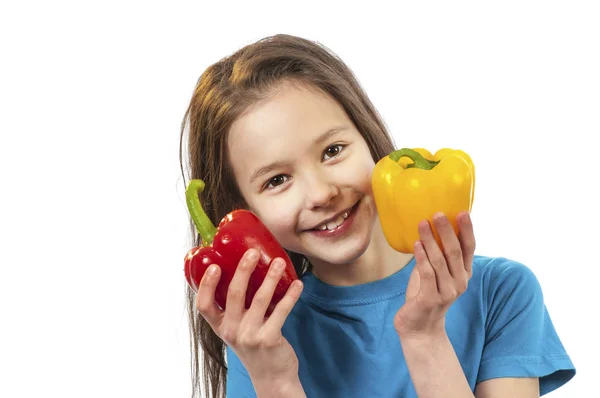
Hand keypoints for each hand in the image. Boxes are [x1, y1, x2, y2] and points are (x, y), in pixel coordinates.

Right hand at [195, 248, 303, 384]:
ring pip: (260, 299)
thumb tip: (246, 269)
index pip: (203, 305)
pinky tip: (297, 284)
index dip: (206, 285)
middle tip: (252, 252)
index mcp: (220, 326)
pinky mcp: (269, 339)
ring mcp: (250, 335)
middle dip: (243, 269)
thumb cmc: (254, 345)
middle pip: (234, 294)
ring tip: (278, 261)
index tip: (214, 265)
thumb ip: (237, 308)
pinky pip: (281, 311)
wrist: (271, 377)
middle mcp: (232, 331)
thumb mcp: (238, 329)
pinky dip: (290, 295)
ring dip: (270, 277)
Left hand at [394, 211, 474, 337]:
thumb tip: (429, 226)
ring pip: (440, 261)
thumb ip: (435, 254)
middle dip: (447, 231)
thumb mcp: (434, 272)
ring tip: (422, 224)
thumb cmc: (425, 295)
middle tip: (438, 214)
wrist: (419, 328)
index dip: (467, 230)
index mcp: (463, 273)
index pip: (469, 248)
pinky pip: (427, 274)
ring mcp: (447, 292)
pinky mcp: (431, 299)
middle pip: (455, 252)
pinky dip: (422, 257)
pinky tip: (416, 244)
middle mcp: (459, 282)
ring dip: (430, 240)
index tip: (462, 212)